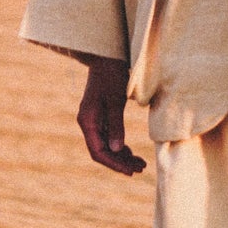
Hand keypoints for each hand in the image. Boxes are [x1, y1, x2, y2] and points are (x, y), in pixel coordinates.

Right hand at [77, 56, 146, 174]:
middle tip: (140, 169)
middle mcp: (88, 123)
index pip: (98, 151)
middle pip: (102, 152)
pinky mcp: (101, 116)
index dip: (114, 164)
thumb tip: (117, 149)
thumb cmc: (112, 75)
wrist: (107, 56)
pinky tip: (132, 152)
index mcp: (87, 121)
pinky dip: (120, 146)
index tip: (130, 171)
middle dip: (120, 162)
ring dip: (122, 156)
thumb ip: (116, 124)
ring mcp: (93, 120)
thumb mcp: (115, 100)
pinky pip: (108, 137)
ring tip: (140, 164)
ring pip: (106, 146)